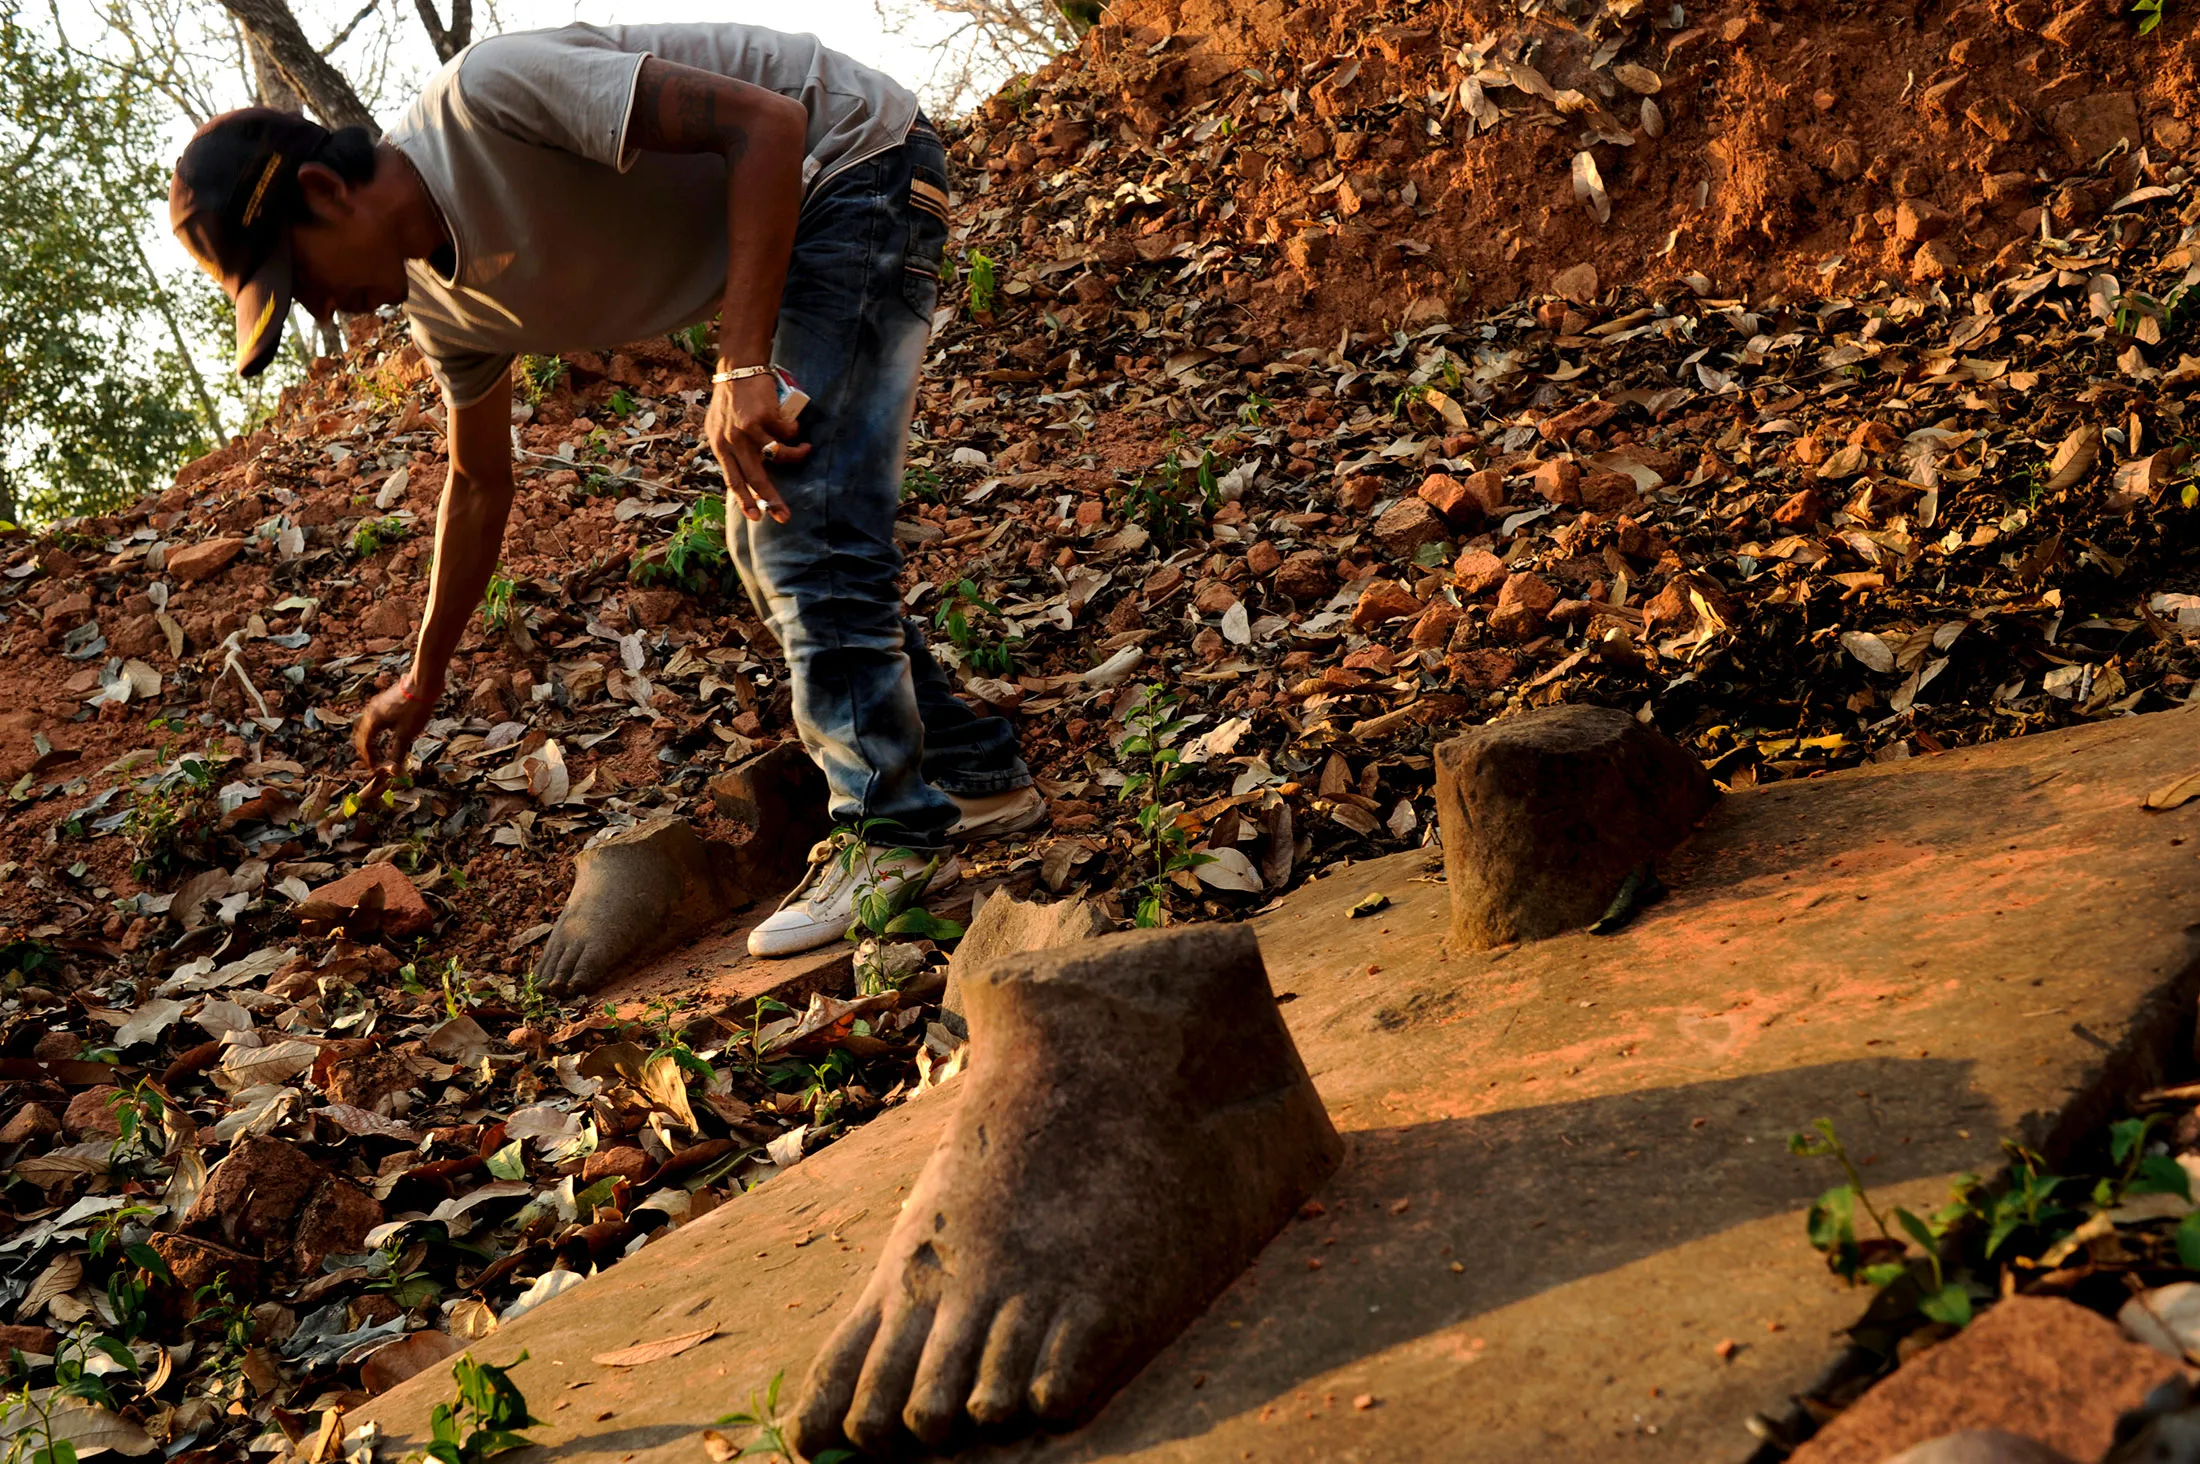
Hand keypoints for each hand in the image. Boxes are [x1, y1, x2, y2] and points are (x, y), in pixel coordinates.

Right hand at [354, 676, 438, 775]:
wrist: (423, 684)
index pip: (365, 745)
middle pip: (363, 735)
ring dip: (372, 740)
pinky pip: (376, 718)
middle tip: (375, 762)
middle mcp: (371, 711)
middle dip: (368, 750)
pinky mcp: (386, 701)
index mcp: (372, 721)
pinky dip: (378, 730)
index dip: (370, 759)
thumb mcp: (406, 734)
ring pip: (369, 726)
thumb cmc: (414, 708)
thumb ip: (397, 752)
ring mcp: (377, 704)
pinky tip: (388, 732)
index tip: (376, 769)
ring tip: (379, 750)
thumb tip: (393, 770)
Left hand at [707, 372, 810, 523]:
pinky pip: (787, 432)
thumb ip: (729, 448)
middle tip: (785, 514)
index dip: (745, 501)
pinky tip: (795, 425)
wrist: (738, 368)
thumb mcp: (721, 426)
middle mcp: (731, 440)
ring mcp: (748, 428)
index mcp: (719, 445)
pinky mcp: (765, 415)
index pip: (732, 480)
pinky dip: (795, 431)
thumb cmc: (731, 398)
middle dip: (772, 499)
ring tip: (805, 451)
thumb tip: (745, 473)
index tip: (757, 518)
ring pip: (778, 455)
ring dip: (796, 456)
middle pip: (755, 477)